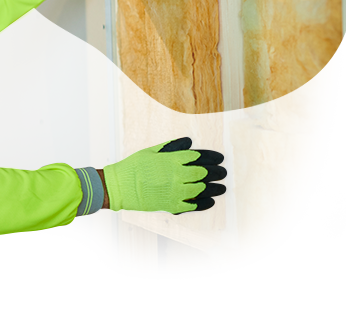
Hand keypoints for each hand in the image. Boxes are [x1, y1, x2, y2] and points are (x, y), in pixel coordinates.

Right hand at [102, 137, 226, 214]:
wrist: (120, 186)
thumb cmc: (134, 166)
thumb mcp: (152, 151)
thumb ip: (172, 146)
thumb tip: (189, 141)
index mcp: (172, 159)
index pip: (199, 156)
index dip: (212, 156)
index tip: (221, 158)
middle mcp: (177, 174)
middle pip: (204, 172)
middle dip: (217, 172)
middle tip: (224, 172)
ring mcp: (175, 191)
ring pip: (202, 189)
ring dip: (215, 188)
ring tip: (223, 187)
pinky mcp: (172, 205)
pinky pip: (193, 205)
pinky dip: (204, 203)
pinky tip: (211, 201)